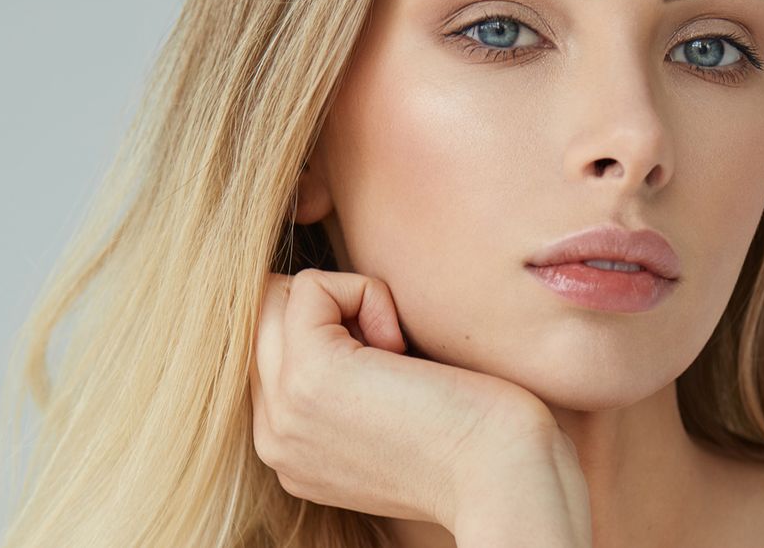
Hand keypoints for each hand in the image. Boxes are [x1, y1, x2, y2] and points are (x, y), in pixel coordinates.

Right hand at [249, 268, 567, 532]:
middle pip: (262, 321)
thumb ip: (342, 386)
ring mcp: (284, 409)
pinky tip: (401, 343)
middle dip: (327, 309)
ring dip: (343, 299)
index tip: (388, 364)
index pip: (266, 353)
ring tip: (394, 347)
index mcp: (288, 450)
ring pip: (277, 299)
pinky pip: (310, 286)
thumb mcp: (387, 417)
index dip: (327, 331)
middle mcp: (273, 438)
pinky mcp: (310, 373)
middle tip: (391, 350)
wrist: (501, 477)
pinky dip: (365, 290)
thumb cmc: (471, 437)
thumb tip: (328, 311)